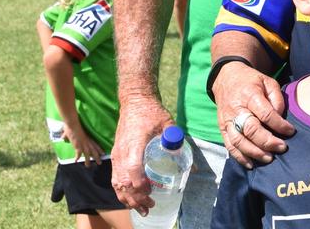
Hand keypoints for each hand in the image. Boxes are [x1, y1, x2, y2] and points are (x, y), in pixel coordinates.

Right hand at [64, 123, 103, 166]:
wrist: (73, 123)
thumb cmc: (72, 125)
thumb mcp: (73, 131)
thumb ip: (67, 136)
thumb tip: (62, 137)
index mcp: (87, 138)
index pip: (95, 144)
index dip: (99, 149)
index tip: (103, 153)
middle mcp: (86, 141)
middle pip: (93, 150)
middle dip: (97, 157)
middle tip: (100, 163)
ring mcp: (82, 143)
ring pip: (87, 153)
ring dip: (88, 160)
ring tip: (88, 166)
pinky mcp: (77, 144)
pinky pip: (78, 153)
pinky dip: (77, 156)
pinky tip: (76, 161)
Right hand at [111, 95, 172, 212]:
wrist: (134, 101)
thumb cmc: (151, 112)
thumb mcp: (168, 124)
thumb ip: (178, 143)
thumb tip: (194, 165)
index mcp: (134, 144)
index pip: (133, 168)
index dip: (140, 183)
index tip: (151, 192)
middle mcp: (122, 152)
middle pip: (123, 181)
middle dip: (136, 197)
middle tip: (150, 205)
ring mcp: (116, 155)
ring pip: (117, 183)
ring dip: (127, 198)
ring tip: (141, 208)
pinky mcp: (116, 156)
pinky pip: (115, 178)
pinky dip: (121, 191)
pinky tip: (130, 198)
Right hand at [214, 62, 293, 167]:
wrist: (226, 78)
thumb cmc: (251, 81)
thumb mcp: (268, 81)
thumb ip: (276, 98)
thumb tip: (280, 118)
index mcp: (250, 95)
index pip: (266, 114)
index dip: (279, 125)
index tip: (291, 131)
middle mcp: (236, 109)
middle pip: (251, 130)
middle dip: (267, 142)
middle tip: (282, 148)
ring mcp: (227, 120)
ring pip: (239, 141)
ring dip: (254, 152)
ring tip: (269, 158)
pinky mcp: (222, 128)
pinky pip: (229, 145)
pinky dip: (239, 157)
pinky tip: (251, 164)